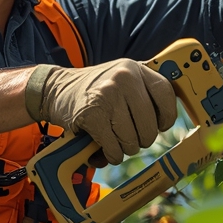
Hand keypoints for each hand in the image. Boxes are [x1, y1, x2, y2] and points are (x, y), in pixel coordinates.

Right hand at [26, 60, 177, 164]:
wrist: (55, 89)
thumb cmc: (93, 91)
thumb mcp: (119, 79)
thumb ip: (142, 92)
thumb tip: (167, 123)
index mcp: (135, 69)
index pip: (166, 94)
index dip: (166, 116)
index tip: (159, 125)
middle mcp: (124, 78)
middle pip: (150, 126)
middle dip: (141, 139)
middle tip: (128, 135)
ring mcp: (107, 95)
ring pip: (132, 140)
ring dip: (123, 148)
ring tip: (113, 139)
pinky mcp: (92, 114)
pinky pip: (114, 148)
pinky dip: (110, 154)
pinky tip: (102, 146)